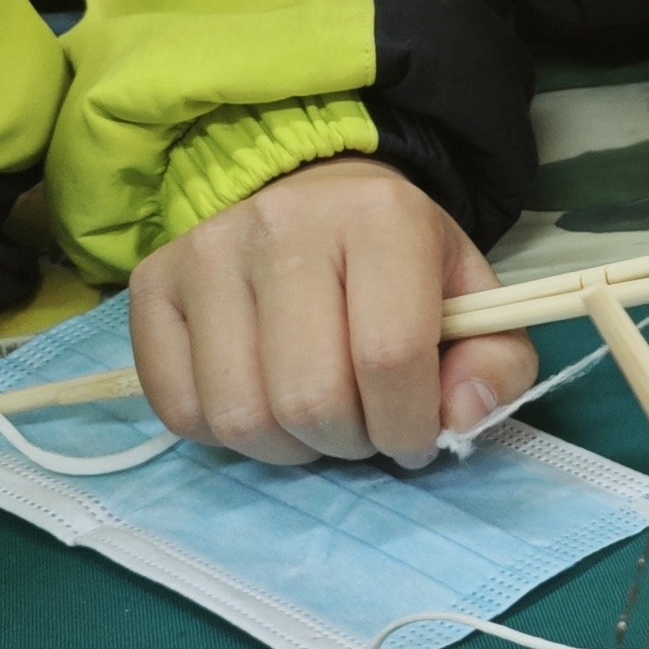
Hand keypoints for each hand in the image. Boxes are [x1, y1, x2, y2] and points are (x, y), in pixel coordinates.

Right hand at [127, 154, 536, 464]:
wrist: (315, 201)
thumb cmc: (400, 267)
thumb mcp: (473, 303)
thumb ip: (496, 364)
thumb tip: (460, 419)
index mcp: (379, 217)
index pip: (389, 356)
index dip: (409, 424)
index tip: (416, 434)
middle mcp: (282, 224)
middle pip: (309, 397)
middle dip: (349, 442)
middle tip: (364, 426)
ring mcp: (205, 251)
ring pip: (240, 415)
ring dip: (288, 448)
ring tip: (315, 418)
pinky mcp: (152, 284)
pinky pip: (180, 409)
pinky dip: (225, 435)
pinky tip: (261, 400)